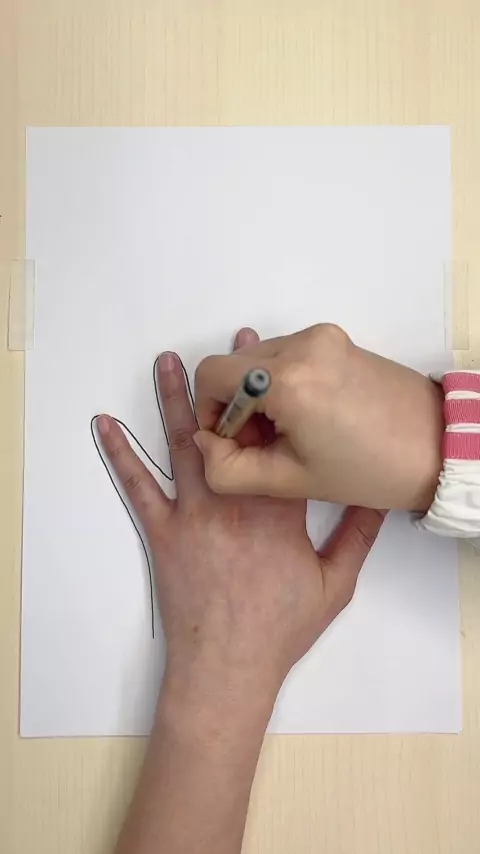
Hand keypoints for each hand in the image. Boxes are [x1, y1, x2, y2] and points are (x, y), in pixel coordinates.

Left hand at [97, 329, 384, 718]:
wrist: (228, 667)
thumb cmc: (280, 629)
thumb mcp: (334, 585)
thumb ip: (357, 537)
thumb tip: (375, 499)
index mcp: (278, 510)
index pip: (280, 442)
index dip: (278, 402)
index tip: (278, 368)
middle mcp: (235, 501)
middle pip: (233, 430)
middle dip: (233, 383)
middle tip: (234, 346)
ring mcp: (194, 514)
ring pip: (184, 445)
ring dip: (174, 399)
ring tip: (169, 361)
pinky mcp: (163, 532)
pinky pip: (139, 487)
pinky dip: (121, 454)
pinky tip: (106, 425)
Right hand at [194, 324, 443, 510]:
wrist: (435, 446)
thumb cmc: (368, 470)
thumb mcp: (290, 481)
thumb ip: (228, 469)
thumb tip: (203, 444)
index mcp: (288, 379)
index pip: (212, 375)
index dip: (208, 412)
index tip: (229, 442)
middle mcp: (303, 345)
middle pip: (233, 365)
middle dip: (234, 405)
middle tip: (259, 443)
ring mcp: (321, 337)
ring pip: (258, 359)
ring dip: (256, 393)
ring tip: (285, 431)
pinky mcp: (334, 338)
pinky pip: (285, 354)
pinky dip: (279, 381)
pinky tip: (303, 414)